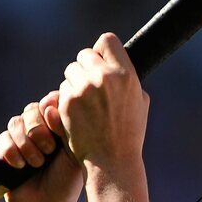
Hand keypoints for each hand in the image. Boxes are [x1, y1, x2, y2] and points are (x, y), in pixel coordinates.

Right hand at [0, 91, 83, 201]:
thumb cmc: (66, 183)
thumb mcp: (73, 154)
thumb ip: (65, 128)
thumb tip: (49, 104)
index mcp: (62, 127)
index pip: (53, 100)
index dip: (51, 110)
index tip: (57, 130)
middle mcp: (43, 129)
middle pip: (32, 108)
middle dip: (38, 130)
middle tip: (48, 151)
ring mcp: (24, 138)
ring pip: (16, 122)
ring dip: (26, 144)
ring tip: (37, 164)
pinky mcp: (7, 148)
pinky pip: (3, 137)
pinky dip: (12, 152)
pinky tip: (20, 167)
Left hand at [58, 32, 149, 183]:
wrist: (112, 161)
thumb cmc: (129, 134)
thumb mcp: (140, 104)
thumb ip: (128, 80)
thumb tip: (117, 63)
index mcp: (126, 75)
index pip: (107, 41)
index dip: (102, 50)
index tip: (102, 61)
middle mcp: (104, 77)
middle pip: (85, 55)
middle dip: (86, 68)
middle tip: (91, 87)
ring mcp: (83, 89)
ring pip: (70, 72)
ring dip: (74, 84)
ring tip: (87, 105)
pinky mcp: (67, 102)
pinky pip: (61, 90)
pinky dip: (67, 100)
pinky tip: (77, 115)